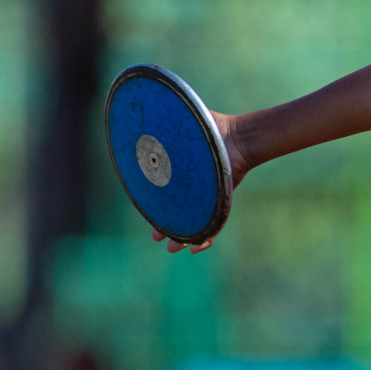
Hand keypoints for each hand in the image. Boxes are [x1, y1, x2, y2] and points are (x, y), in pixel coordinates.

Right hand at [152, 110, 249, 253]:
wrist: (237, 137)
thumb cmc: (211, 128)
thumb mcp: (180, 128)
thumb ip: (161, 129)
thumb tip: (134, 121)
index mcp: (182, 176)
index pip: (166, 198)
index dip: (156, 210)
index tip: (147, 219)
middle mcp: (194, 189)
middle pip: (178, 214)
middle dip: (166, 229)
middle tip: (156, 236)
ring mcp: (208, 197)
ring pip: (194, 224)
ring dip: (183, 239)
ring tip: (173, 248)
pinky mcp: (222, 203)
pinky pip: (214, 226)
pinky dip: (206, 238)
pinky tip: (197, 247)